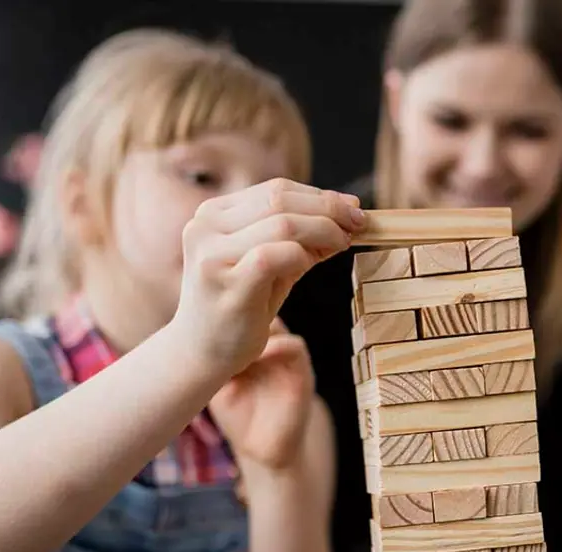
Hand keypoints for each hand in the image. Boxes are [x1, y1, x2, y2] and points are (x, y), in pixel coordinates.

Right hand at [173, 177, 362, 378]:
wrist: (202, 352)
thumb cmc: (241, 306)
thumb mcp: (270, 263)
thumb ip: (300, 238)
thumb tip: (348, 216)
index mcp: (212, 213)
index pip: (275, 190)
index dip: (320, 196)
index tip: (352, 208)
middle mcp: (205, 227)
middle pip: (280, 200)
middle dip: (328, 209)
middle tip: (359, 223)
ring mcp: (213, 255)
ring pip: (283, 224)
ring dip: (324, 230)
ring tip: (343, 242)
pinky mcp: (228, 283)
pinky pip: (277, 255)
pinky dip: (304, 255)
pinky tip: (314, 262)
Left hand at [209, 319, 314, 476]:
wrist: (264, 450)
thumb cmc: (237, 417)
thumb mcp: (217, 383)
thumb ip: (210, 360)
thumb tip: (183, 336)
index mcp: (251, 345)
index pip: (241, 312)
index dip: (224, 308)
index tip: (204, 313)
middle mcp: (271, 345)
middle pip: (258, 309)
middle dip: (239, 310)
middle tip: (218, 318)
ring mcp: (287, 357)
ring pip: (276, 322)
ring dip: (256, 325)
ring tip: (234, 337)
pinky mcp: (302, 373)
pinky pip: (294, 346)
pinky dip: (275, 346)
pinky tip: (254, 356)